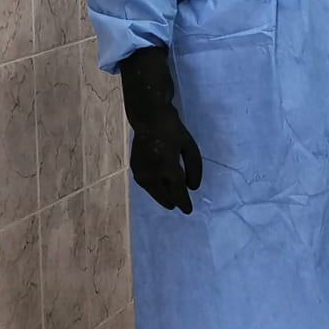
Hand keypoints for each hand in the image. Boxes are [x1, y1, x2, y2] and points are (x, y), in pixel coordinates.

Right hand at [119, 47, 202, 213]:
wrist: (148, 118)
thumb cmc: (173, 130)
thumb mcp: (190, 147)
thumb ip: (194, 167)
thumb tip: (193, 187)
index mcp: (169, 168)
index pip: (178, 192)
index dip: (184, 202)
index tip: (188, 210)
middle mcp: (153, 174)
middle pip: (165, 195)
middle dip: (173, 201)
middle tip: (180, 206)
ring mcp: (141, 172)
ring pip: (154, 192)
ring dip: (162, 197)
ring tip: (170, 201)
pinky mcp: (135, 169)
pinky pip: (146, 185)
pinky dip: (154, 189)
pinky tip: (159, 189)